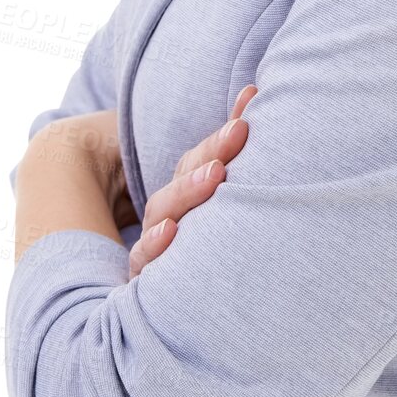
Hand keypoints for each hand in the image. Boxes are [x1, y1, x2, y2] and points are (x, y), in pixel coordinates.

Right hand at [128, 85, 257, 279]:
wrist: (167, 304)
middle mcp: (168, 212)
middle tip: (240, 131)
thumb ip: (231, 154)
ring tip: (216, 174)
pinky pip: (144, 258)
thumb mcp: (216, 203)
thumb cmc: (204, 246)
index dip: (225, 132)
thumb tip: (253, 92)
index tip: (249, 108)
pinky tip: (171, 232)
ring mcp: (153, 243)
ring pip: (164, 210)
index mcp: (186, 192)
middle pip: (185, 178)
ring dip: (189, 190)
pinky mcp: (144, 278)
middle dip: (213, 151)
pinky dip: (155, 244)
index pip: (201, 157)